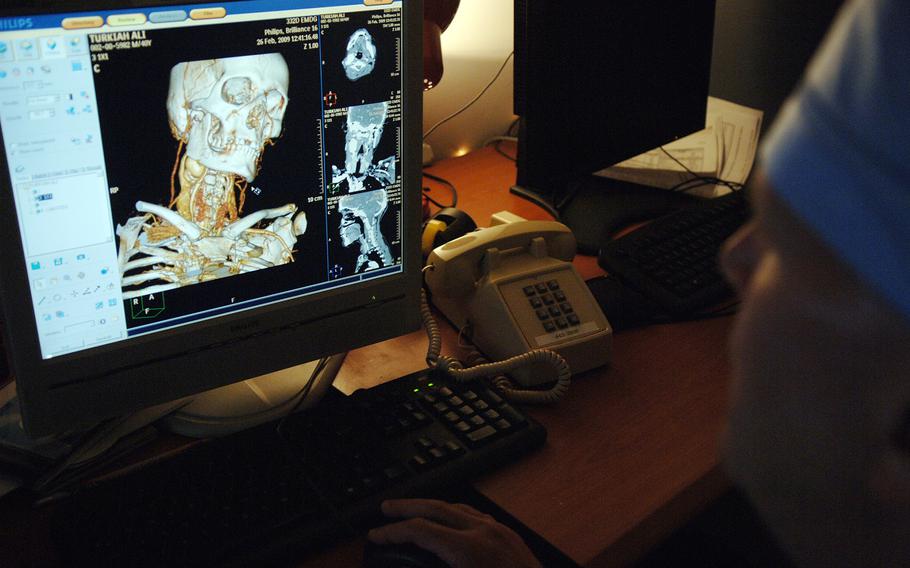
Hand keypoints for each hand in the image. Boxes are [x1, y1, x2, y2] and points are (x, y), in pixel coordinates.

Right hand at [368, 498, 541, 567]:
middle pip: (436, 508)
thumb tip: (409, 564)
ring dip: (432, 506)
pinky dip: (456, 513)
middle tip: (386, 508)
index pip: (420, 531)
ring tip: (414, 511)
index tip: (375, 535)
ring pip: (458, 507)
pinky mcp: (510, 536)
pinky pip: (477, 516)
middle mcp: (484, 533)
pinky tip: (452, 520)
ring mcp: (499, 532)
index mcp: (468, 550)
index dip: (393, 533)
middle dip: (407, 506)